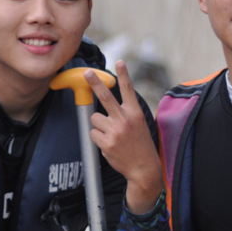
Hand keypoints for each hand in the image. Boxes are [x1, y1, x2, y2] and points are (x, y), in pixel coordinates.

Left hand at [85, 61, 163, 213]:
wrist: (144, 168)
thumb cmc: (140, 144)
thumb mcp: (139, 124)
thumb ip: (126, 112)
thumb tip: (107, 102)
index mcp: (135, 113)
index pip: (128, 90)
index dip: (123, 74)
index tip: (119, 61)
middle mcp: (125, 120)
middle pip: (105, 97)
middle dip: (95, 83)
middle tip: (87, 74)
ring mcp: (115, 132)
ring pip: (95, 118)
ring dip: (99, 125)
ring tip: (111, 134)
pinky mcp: (106, 143)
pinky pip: (93, 133)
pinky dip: (98, 138)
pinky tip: (109, 144)